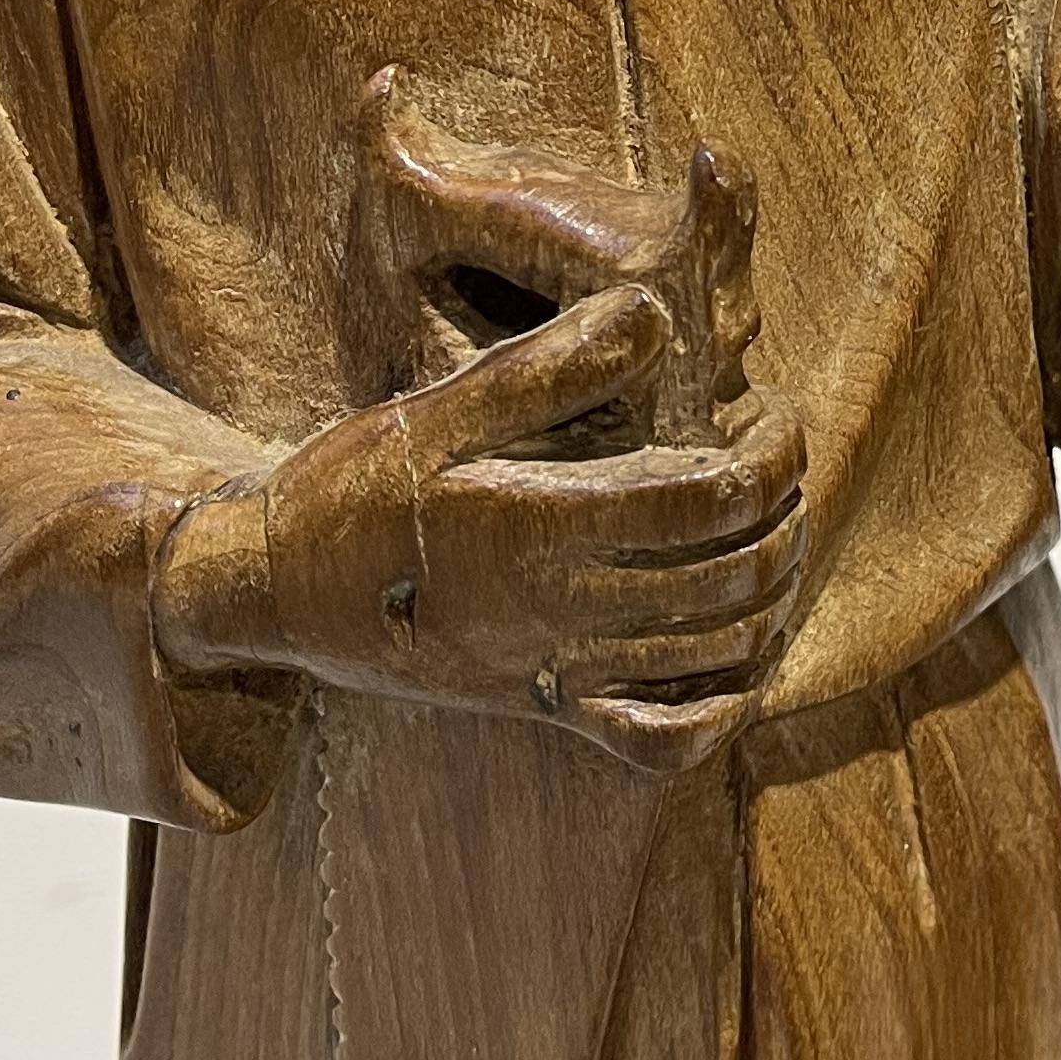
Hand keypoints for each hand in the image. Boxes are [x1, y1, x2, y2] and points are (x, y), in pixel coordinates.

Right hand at [157, 284, 807, 772]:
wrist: (275, 594)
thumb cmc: (354, 492)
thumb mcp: (436, 413)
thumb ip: (549, 369)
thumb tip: (655, 316)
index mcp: (542, 527)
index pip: (710, 497)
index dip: (771, 455)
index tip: (772, 417)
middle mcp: (562, 611)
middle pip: (733, 577)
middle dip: (785, 519)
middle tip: (781, 472)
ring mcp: (559, 673)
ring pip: (716, 657)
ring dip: (771, 598)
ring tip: (772, 538)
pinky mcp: (545, 712)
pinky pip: (662, 743)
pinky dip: (722, 708)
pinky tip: (734, 659)